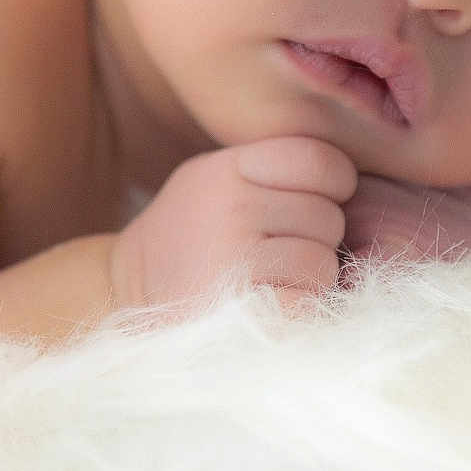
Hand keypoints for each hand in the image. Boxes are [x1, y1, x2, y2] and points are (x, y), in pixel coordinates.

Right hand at [111, 137, 357, 310]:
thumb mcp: (212, 180)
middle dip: (316, 238)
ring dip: (311, 279)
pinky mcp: (242, 309)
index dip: (334, 184)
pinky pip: (308, 303)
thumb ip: (269, 169)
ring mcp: (235, 259)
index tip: (315, 202)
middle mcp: (232, 208)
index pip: (319, 161)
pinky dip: (300, 309)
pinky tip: (273, 304)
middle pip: (328, 216)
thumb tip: (345, 179)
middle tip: (281, 251)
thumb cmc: (189, 238)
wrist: (124, 298)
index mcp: (228, 170)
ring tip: (275, 280)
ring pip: (323, 263)